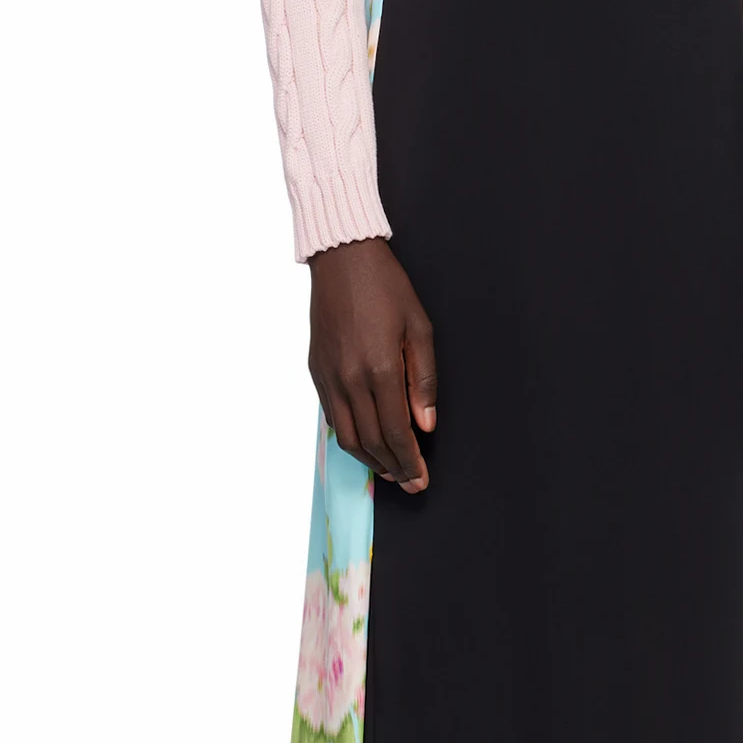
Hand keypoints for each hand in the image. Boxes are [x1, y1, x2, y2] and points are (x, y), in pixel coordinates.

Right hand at [308, 237, 436, 491]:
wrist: (342, 259)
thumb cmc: (386, 288)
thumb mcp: (420, 329)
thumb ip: (423, 381)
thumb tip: (425, 424)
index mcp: (379, 369)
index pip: (395, 432)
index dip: (409, 460)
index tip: (420, 478)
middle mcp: (350, 379)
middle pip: (371, 441)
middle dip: (393, 468)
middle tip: (410, 483)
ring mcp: (329, 377)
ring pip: (347, 437)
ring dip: (370, 460)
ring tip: (389, 471)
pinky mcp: (316, 372)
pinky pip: (332, 418)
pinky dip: (350, 438)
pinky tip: (366, 444)